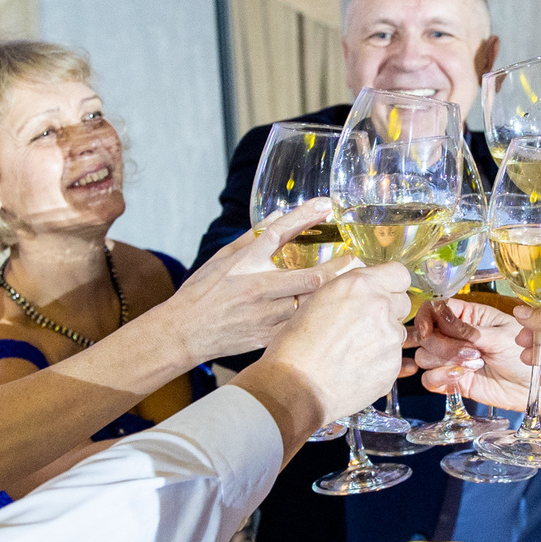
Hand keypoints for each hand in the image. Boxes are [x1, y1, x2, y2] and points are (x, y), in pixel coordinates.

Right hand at [157, 199, 337, 363]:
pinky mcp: (269, 336)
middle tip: (356, 258)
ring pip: (312, 304)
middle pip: (312, 276)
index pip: (280, 232)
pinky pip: (302, 327)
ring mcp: (266, 315)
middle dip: (340, 266)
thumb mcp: (223, 258)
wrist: (184, 332)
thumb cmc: (201, 293)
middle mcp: (259, 288)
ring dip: (333, 294)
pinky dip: (318, 318)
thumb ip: (253, 237)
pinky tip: (331, 312)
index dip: (305, 215)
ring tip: (352, 285)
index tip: (326, 204)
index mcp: (246, 264)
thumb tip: (278, 216)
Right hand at [253, 259, 411, 421]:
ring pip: (398, 332)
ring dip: (384, 338)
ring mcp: (391, 336)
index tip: (383, 293)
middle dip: (389, 311)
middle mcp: (381, 306)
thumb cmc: (296, 346)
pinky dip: (380, 362)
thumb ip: (348, 292)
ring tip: (354, 352)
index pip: (399, 274)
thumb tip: (363, 292)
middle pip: (403, 302)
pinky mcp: (394, 364)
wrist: (296, 386)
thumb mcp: (317, 301)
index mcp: (360, 284)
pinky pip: (394, 357)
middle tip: (365, 326)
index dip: (391, 285)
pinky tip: (356, 368)